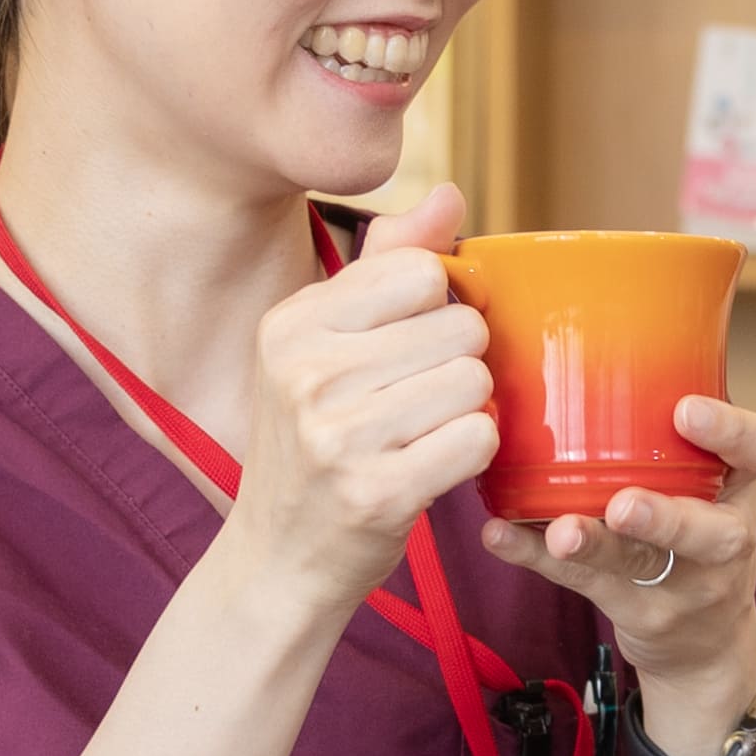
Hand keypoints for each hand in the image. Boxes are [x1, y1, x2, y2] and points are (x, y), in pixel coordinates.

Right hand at [224, 186, 498, 625]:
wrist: (277, 560)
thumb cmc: (316, 444)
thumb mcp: (325, 349)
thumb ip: (387, 267)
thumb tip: (451, 195)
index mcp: (291, 323)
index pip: (421, 271)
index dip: (439, 308)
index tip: (412, 348)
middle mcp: (305, 372)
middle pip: (461, 325)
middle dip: (460, 365)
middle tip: (419, 404)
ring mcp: (338, 434)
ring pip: (475, 381)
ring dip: (469, 412)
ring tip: (423, 436)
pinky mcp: (377, 492)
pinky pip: (478, 438)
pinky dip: (472, 454)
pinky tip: (433, 468)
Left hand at [487, 388, 755, 747]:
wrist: (705, 639)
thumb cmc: (691, 529)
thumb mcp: (705, 481)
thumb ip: (665, 430)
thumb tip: (576, 334)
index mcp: (739, 486)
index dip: (731, 432)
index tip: (687, 410)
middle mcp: (723, 540)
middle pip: (708, 533)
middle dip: (665, 518)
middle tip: (623, 504)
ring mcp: (683, 584)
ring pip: (639, 565)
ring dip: (594, 546)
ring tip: (558, 531)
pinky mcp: (638, 611)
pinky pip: (581, 583)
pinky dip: (535, 557)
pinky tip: (500, 536)